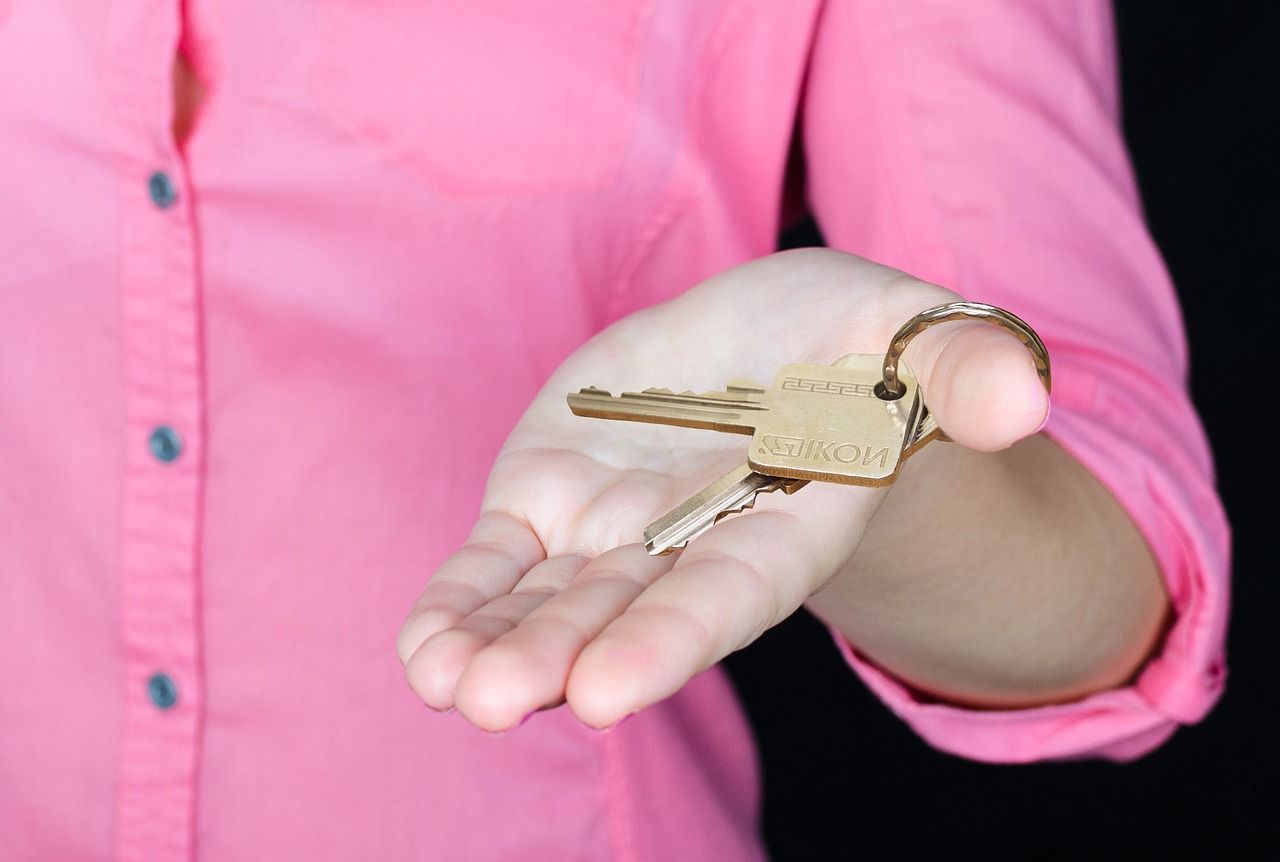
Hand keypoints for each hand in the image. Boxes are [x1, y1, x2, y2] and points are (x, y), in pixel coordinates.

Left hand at [396, 249, 1048, 730]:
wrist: (777, 350)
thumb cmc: (859, 347)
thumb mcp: (916, 335)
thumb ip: (960, 370)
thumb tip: (1026, 398)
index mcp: (782, 523)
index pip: (727, 590)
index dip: (672, 636)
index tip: (607, 691)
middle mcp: (691, 547)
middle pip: (626, 610)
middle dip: (563, 656)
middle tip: (497, 703)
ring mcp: (613, 531)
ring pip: (550, 601)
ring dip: (497, 645)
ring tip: (445, 686)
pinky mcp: (551, 498)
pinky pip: (500, 563)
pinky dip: (464, 603)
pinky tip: (427, 650)